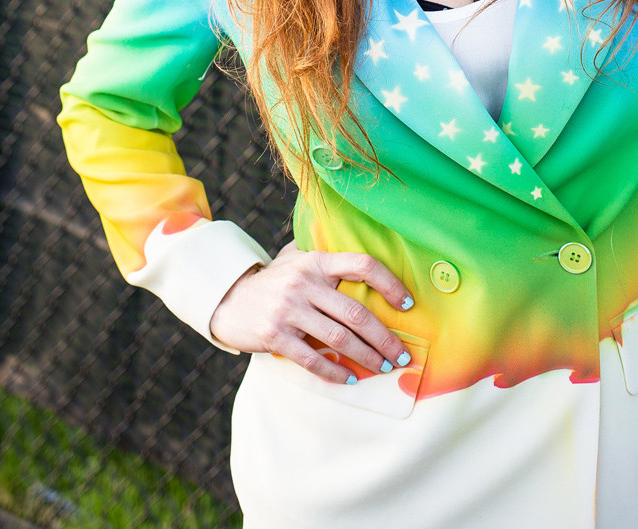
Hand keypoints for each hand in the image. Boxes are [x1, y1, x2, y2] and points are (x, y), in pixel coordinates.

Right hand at [209, 243, 413, 383]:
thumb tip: (369, 265)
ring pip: (339, 338)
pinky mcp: (275, 336)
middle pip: (356, 312)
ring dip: (366, 357)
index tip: (407, 304)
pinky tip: (349, 379)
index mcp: (316, 262)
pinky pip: (312, 359)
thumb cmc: (275, 281)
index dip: (390, 283)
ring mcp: (288, 310)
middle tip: (403, 355)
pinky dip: (334, 372)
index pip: (362, 265)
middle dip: (385, 337)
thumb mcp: (297, 258)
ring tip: (383, 368)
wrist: (229, 300)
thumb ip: (327, 259)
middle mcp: (304, 283)